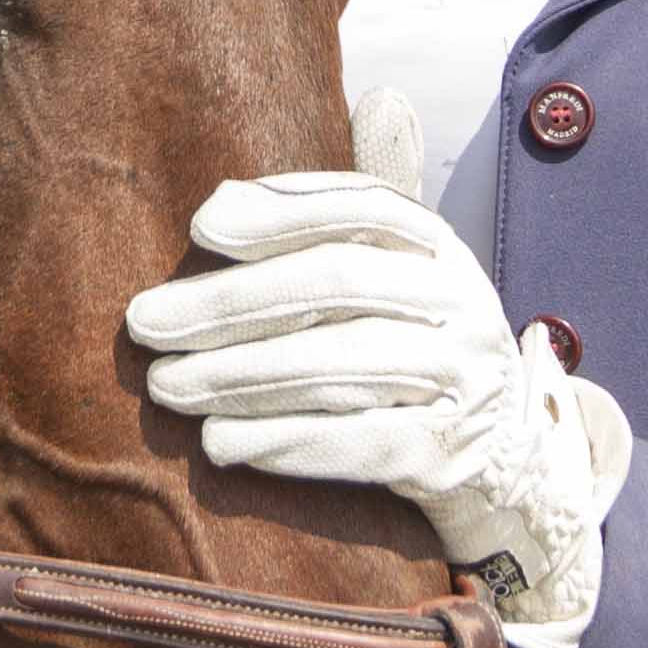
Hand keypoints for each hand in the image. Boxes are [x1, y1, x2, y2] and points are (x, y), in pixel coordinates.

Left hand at [124, 90, 634, 647]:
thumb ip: (313, 229)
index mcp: (433, 245)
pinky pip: (361, 444)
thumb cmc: (406, 342)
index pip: (358, 208)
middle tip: (145, 324)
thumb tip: (220, 195)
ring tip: (167, 387)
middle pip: (337, 285)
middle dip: (231, 302)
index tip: (200, 227)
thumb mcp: (382, 275)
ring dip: (241, 376)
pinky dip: (286, 442)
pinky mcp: (450, 453)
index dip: (279, 211)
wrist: (502, 447)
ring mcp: (462, 377)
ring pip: (342, 366)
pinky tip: (224, 442)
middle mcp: (458, 300)